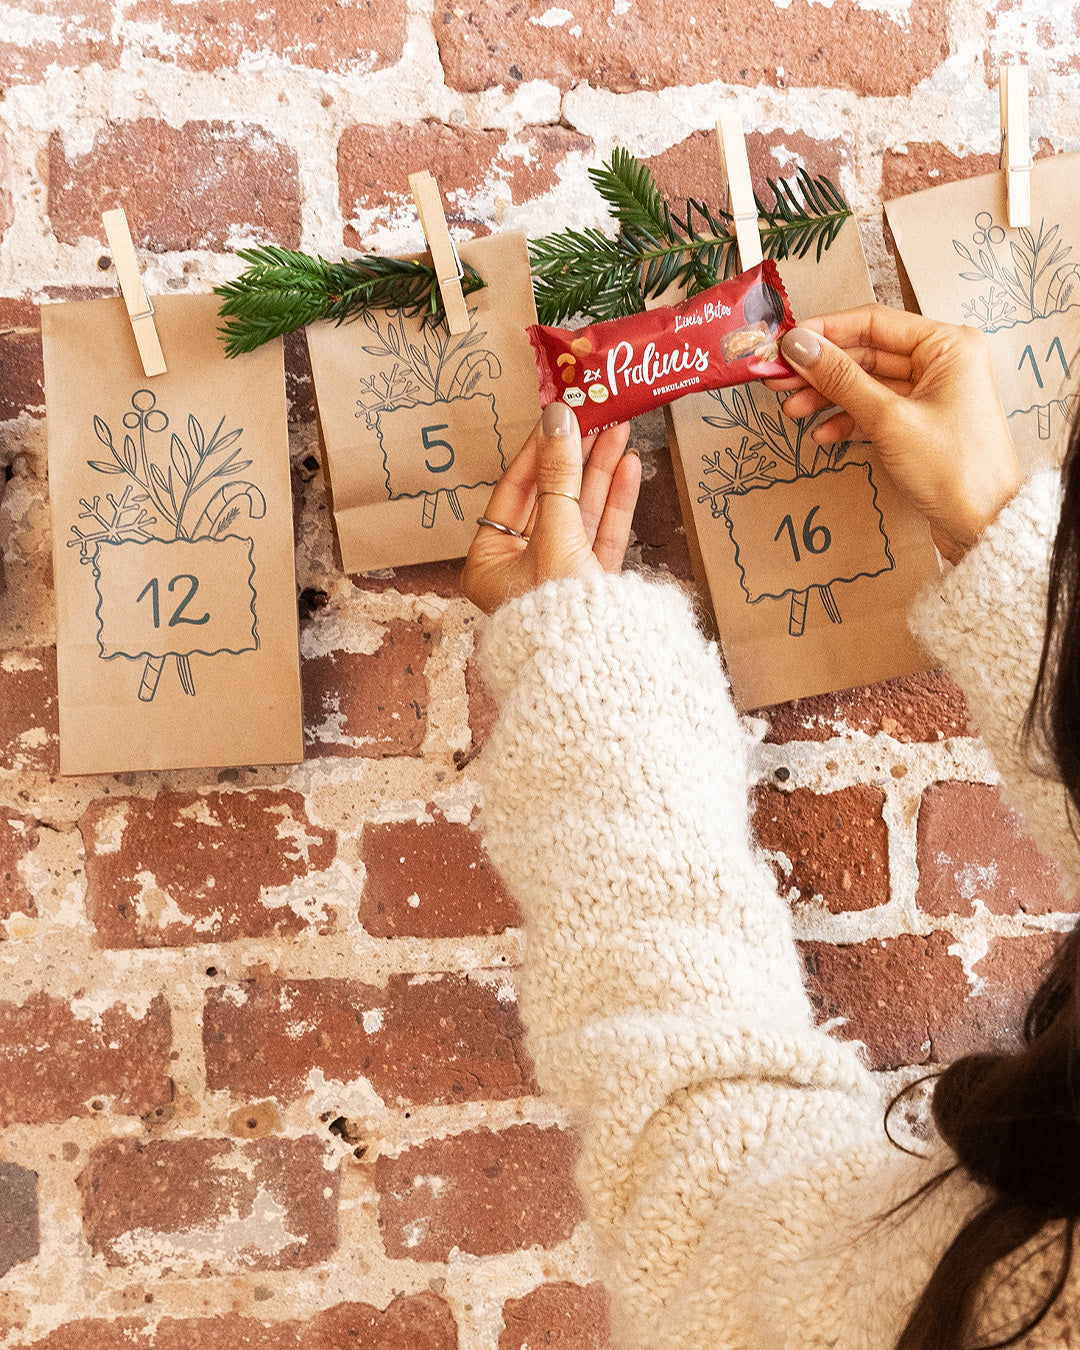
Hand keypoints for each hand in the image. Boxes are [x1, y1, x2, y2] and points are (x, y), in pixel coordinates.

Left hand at [460, 403, 641, 613]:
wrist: (599, 673)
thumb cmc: (559, 612)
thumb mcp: (556, 535)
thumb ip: (559, 475)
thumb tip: (558, 417)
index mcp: (489, 564)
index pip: (512, 492)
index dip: (537, 451)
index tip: (556, 415)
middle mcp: (521, 571)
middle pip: (550, 500)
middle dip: (576, 459)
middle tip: (595, 417)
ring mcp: (560, 579)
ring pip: (580, 514)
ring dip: (600, 473)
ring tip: (618, 431)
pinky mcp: (593, 587)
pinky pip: (601, 536)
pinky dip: (615, 502)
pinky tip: (628, 467)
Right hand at [764, 305, 1022, 562]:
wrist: (983, 526)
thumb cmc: (953, 470)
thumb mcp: (889, 419)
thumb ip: (841, 379)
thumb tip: (799, 345)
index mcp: (948, 345)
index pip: (873, 323)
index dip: (824, 331)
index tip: (784, 343)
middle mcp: (941, 362)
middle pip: (866, 353)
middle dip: (820, 370)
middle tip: (777, 379)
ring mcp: (930, 393)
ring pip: (866, 384)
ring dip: (827, 397)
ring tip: (792, 411)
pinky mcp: (919, 422)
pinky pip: (875, 410)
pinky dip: (847, 420)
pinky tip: (822, 435)